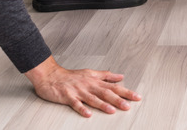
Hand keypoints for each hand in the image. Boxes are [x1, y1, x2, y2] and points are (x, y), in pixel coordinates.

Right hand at [25, 56, 141, 116]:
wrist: (50, 75)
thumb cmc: (70, 76)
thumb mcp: (90, 73)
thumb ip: (106, 75)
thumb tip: (120, 76)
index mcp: (94, 81)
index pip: (113, 86)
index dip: (125, 91)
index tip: (137, 97)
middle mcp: (88, 85)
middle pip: (105, 93)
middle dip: (118, 99)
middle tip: (128, 106)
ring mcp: (78, 91)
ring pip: (92, 98)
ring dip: (102, 104)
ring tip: (112, 110)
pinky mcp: (67, 96)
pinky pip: (76, 103)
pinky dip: (82, 108)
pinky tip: (88, 114)